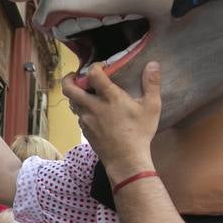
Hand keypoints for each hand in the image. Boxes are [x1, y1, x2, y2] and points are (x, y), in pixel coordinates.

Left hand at [61, 61, 161, 177]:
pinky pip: (78, 116)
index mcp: (109, 97)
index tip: (102, 66)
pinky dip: (82, 109)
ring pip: (72, 102)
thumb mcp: (151, 107)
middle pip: (68, 88)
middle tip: (76, 76)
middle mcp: (92, 106)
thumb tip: (153, 64)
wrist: (125, 159)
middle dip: (69, 79)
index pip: (92, 74)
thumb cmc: (139, 132)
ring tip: (86, 93)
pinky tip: (93, 111)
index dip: (95, 66)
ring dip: (76, 95)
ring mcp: (86, 119)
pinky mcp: (84, 130)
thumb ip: (152, 84)